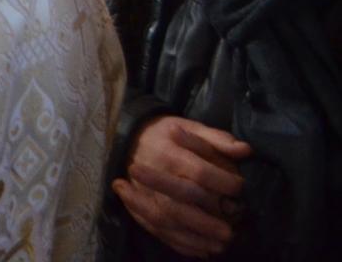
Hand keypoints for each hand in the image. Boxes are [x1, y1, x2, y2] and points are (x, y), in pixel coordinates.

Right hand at [112, 115, 249, 257]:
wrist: (130, 138)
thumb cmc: (167, 134)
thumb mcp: (191, 126)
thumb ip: (217, 139)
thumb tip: (245, 150)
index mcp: (168, 152)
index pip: (198, 172)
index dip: (222, 182)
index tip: (239, 188)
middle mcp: (153, 174)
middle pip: (178, 203)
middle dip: (205, 222)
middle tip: (230, 233)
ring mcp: (144, 193)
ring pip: (166, 221)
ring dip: (194, 238)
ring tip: (219, 246)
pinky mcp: (139, 206)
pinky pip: (157, 229)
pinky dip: (179, 243)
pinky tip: (201, 251)